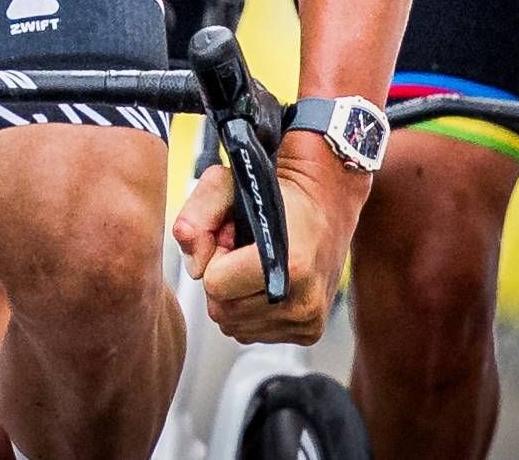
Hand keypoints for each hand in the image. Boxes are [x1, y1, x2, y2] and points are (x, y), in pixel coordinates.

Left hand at [173, 133, 364, 343]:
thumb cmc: (273, 193)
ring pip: (235, 326)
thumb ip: (197, 216)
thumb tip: (193, 265)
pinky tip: (265, 283)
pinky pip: (252, 333)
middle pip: (222, 311)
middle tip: (242, 252)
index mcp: (291, 264)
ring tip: (255, 265)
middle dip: (222, 280)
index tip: (234, 239)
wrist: (325, 202)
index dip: (216, 258)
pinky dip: (250, 310)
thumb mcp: (227, 185)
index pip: (215, 285)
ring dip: (235, 297)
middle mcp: (305, 300)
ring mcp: (309, 320)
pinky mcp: (310, 332)